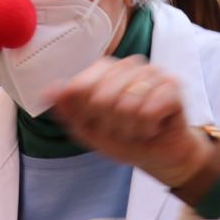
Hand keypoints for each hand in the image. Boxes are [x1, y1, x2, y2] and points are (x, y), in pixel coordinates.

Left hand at [46, 56, 215, 188]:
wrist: (158, 155)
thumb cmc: (123, 137)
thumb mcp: (87, 129)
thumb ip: (67, 110)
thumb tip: (47, 92)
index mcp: (103, 69)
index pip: (78, 88)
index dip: (86, 115)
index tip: (97, 122)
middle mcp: (127, 64)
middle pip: (101, 99)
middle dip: (109, 125)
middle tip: (122, 128)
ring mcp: (151, 72)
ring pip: (126, 106)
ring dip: (130, 129)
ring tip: (138, 128)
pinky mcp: (172, 85)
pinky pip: (149, 111)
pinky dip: (147, 128)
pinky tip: (154, 126)